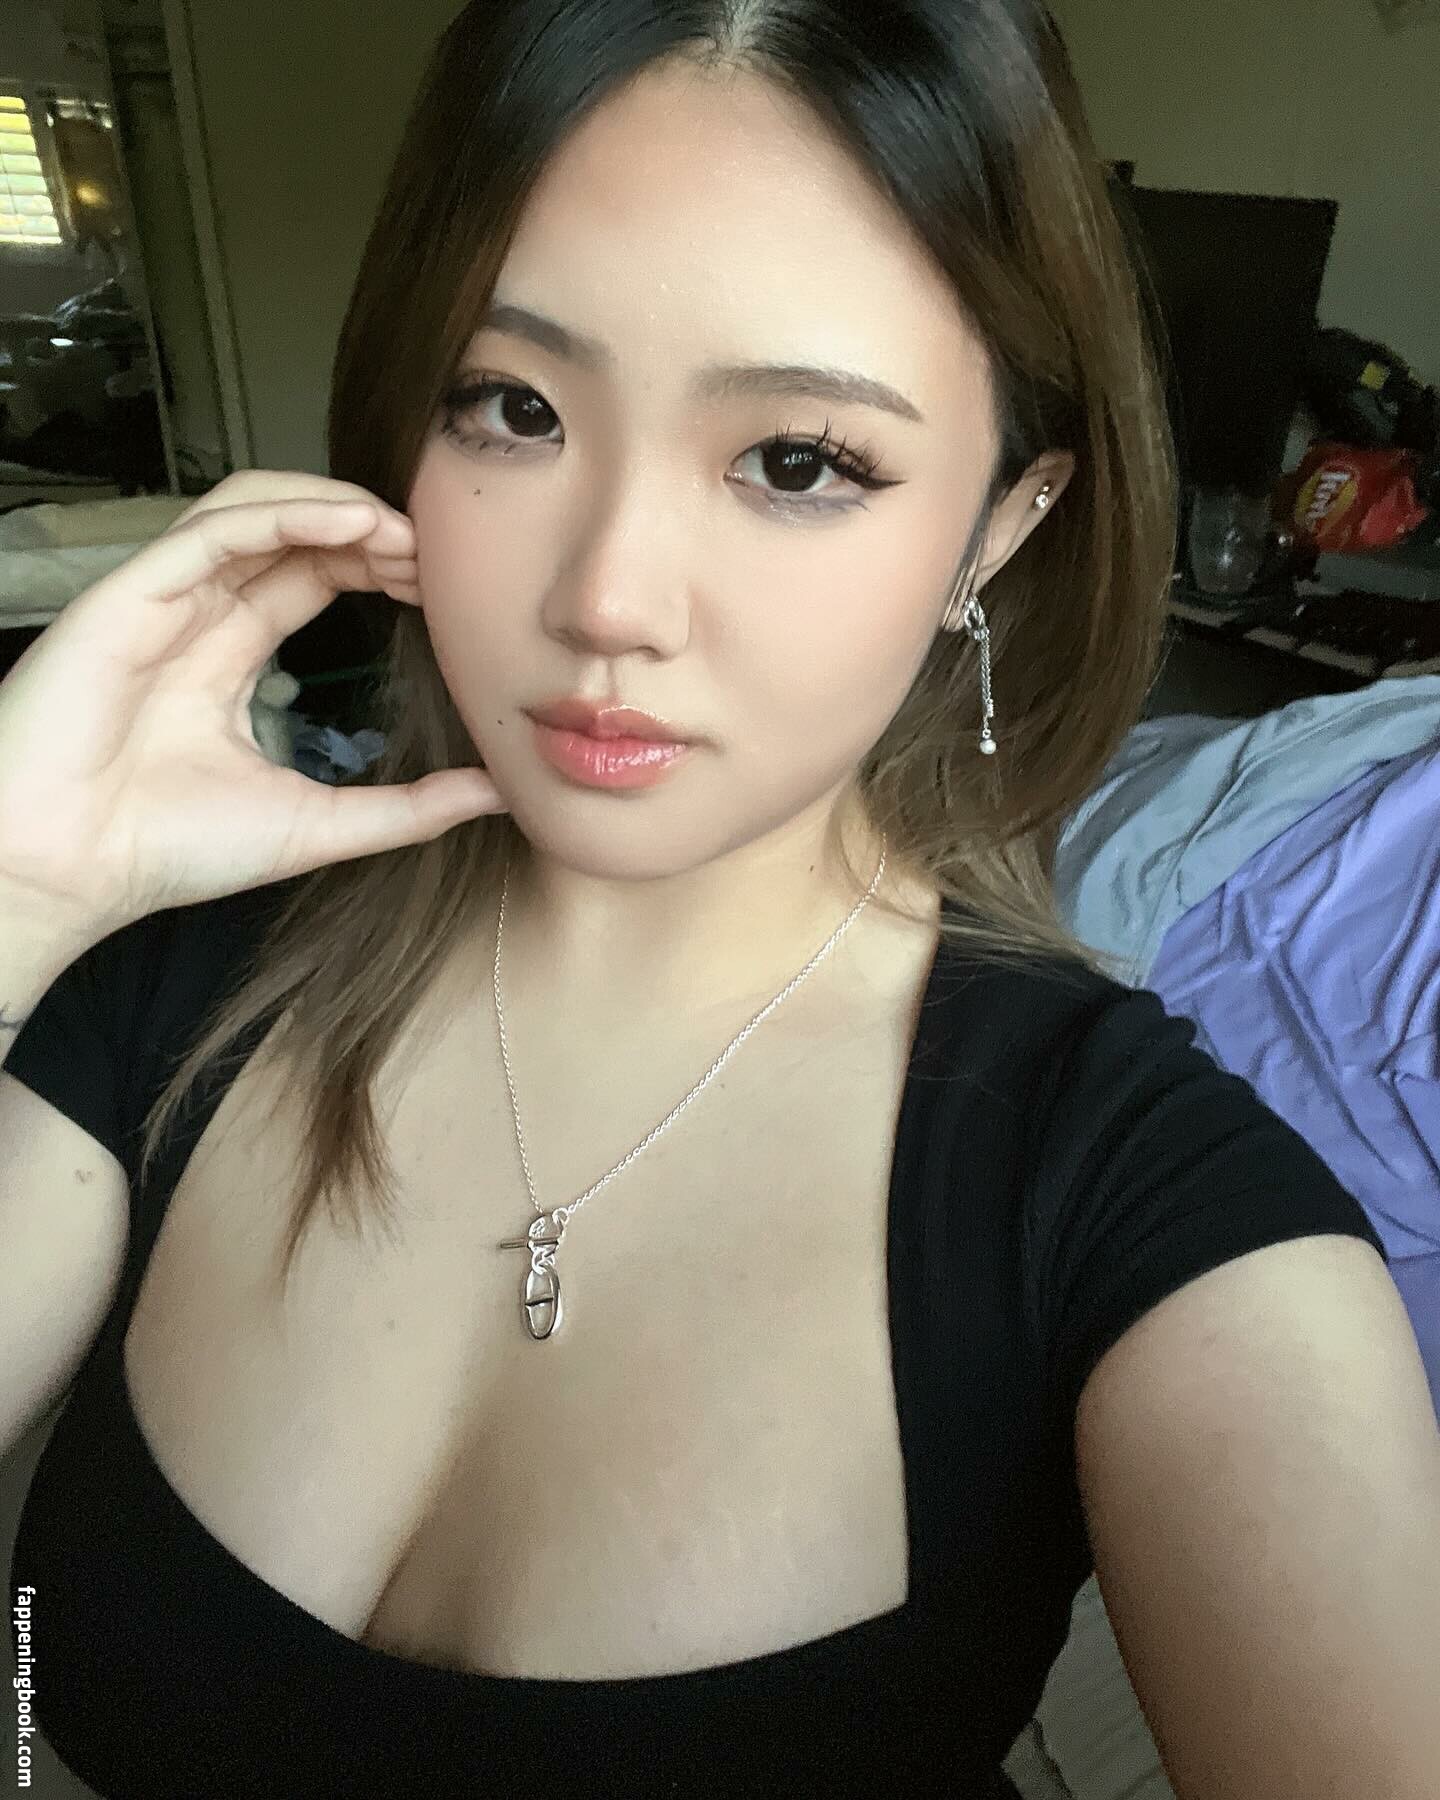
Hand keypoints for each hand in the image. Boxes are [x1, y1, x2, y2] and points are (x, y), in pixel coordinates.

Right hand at [0, 470, 507, 941]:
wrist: (65, 872)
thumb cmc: (165, 851)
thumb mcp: (316, 825)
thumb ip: (405, 810)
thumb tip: (495, 795)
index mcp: (228, 654)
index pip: (312, 576)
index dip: (377, 565)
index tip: (443, 584)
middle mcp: (195, 614)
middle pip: (291, 533)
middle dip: (368, 531)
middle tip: (439, 552)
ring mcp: (160, 598)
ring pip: (251, 509)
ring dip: (332, 508)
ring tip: (403, 529)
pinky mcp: (128, 595)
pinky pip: (212, 529)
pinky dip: (283, 513)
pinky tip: (350, 523)